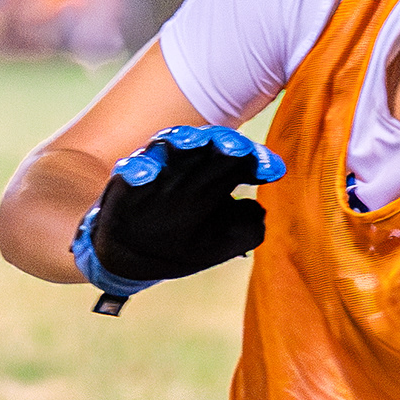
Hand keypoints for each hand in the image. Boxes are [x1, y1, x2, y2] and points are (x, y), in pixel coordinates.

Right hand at [80, 126, 284, 297]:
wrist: (133, 256)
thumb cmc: (184, 241)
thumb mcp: (220, 242)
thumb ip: (246, 229)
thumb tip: (259, 210)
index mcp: (216, 179)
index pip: (241, 160)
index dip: (257, 160)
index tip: (272, 170)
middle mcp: (188, 168)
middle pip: (209, 145)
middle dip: (223, 143)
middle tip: (236, 147)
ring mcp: (157, 170)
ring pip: (170, 146)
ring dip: (181, 142)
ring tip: (191, 143)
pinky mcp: (127, 181)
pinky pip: (130, 171)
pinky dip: (137, 170)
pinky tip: (145, 174)